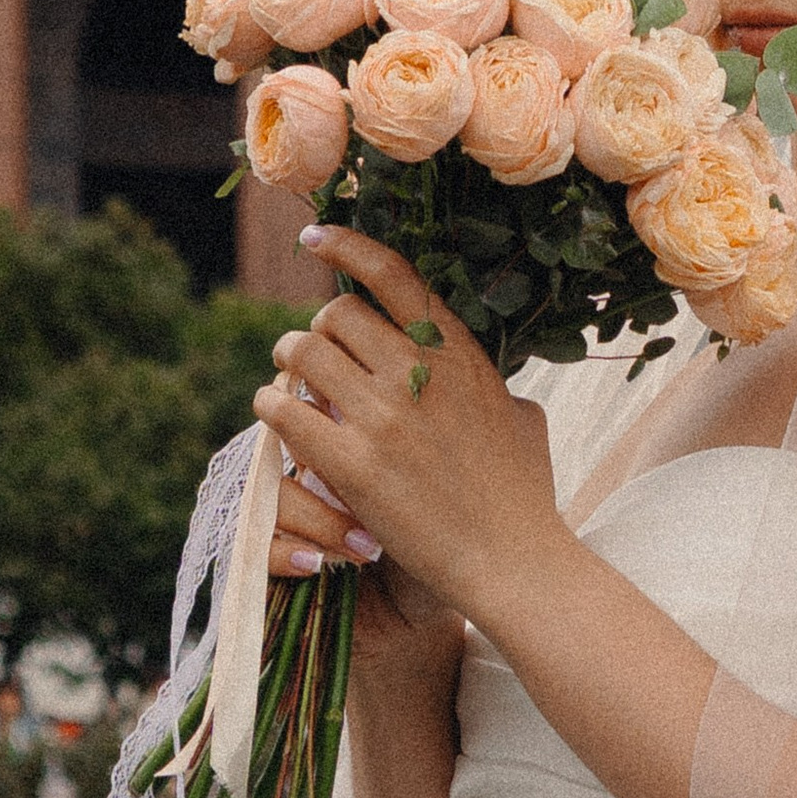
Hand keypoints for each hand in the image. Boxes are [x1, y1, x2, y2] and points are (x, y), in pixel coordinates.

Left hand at [254, 227, 567, 644]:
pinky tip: (276, 417)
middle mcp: (419, 370)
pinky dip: (273, 406)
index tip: (316, 235)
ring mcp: (384, 416)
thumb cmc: (524, 496)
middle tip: (311, 354)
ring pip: (304, 353)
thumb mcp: (520, 415)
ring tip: (289, 384)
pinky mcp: (352, 465)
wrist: (514, 562)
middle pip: (337, 313)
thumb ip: (486, 380)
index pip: (393, 274)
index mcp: (459, 351)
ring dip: (288, 363)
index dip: (348, 245)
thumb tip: (468, 367)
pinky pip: (285, 410)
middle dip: (318, 329)